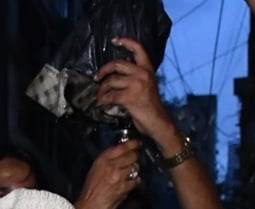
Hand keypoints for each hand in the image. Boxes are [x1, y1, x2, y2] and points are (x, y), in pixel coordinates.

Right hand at [76, 140, 141, 208]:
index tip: (137, 143)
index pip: (121, 147)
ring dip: (135, 171)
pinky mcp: (123, 187)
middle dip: (135, 157)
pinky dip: (135, 182)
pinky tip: (130, 184)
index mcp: (102, 160)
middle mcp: (110, 165)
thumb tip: (122, 158)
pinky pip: (136, 181)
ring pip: (135, 167)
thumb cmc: (90, 191)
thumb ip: (108, 162)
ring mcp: (118, 176)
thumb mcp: (95, 170)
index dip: (132, 144)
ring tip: (131, 174)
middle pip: (131, 155)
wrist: (87, 207)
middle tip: (136, 160)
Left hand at [95, 38, 180, 152]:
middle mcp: (142, 74)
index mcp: (148, 70)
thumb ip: (136, 77)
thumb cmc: (151, 106)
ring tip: (99, 96)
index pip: (138, 49)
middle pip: (117, 64)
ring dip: (102, 89)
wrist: (158, 122)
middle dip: (103, 70)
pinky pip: (110, 96)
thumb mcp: (147, 86)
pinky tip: (101, 103)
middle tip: (97, 77)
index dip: (126, 42)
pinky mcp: (129, 97)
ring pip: (111, 81)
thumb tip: (117, 76)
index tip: (115, 41)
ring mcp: (136, 85)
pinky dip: (103, 100)